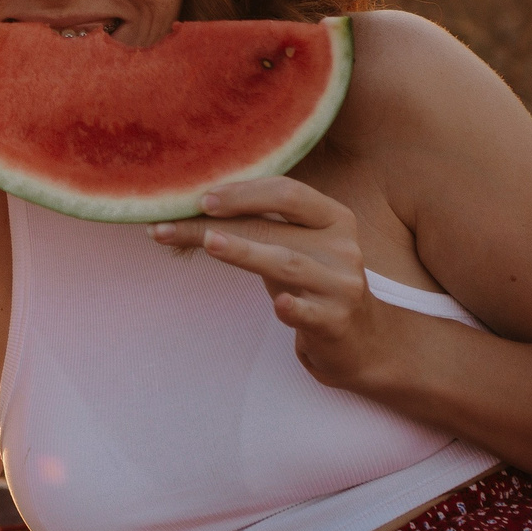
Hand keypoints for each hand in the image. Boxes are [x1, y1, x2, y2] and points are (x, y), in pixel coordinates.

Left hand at [146, 176, 397, 389]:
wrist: (358, 339)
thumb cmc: (310, 282)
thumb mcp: (291, 248)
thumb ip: (254, 225)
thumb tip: (183, 209)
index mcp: (333, 218)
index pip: (288, 193)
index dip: (245, 192)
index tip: (202, 198)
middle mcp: (343, 247)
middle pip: (276, 228)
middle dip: (221, 224)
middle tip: (174, 223)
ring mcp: (342, 285)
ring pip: (288, 264)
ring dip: (245, 252)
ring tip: (209, 242)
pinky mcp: (337, 322)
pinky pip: (311, 313)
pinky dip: (294, 309)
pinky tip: (279, 306)